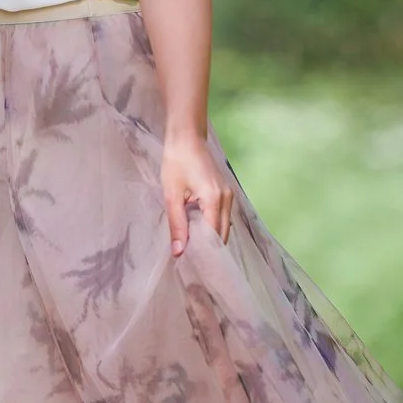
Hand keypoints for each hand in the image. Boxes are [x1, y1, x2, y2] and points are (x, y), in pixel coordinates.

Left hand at [161, 132, 232, 255]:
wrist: (187, 137)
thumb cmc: (176, 161)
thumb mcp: (172, 195)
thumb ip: (177, 225)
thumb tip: (179, 252)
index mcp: (215, 199)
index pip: (214, 236)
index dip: (203, 252)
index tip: (190, 265)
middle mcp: (227, 199)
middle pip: (223, 234)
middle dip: (209, 249)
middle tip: (191, 261)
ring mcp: (229, 195)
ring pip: (224, 227)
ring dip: (211, 238)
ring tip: (193, 249)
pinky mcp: (226, 192)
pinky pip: (223, 217)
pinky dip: (213, 227)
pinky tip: (198, 231)